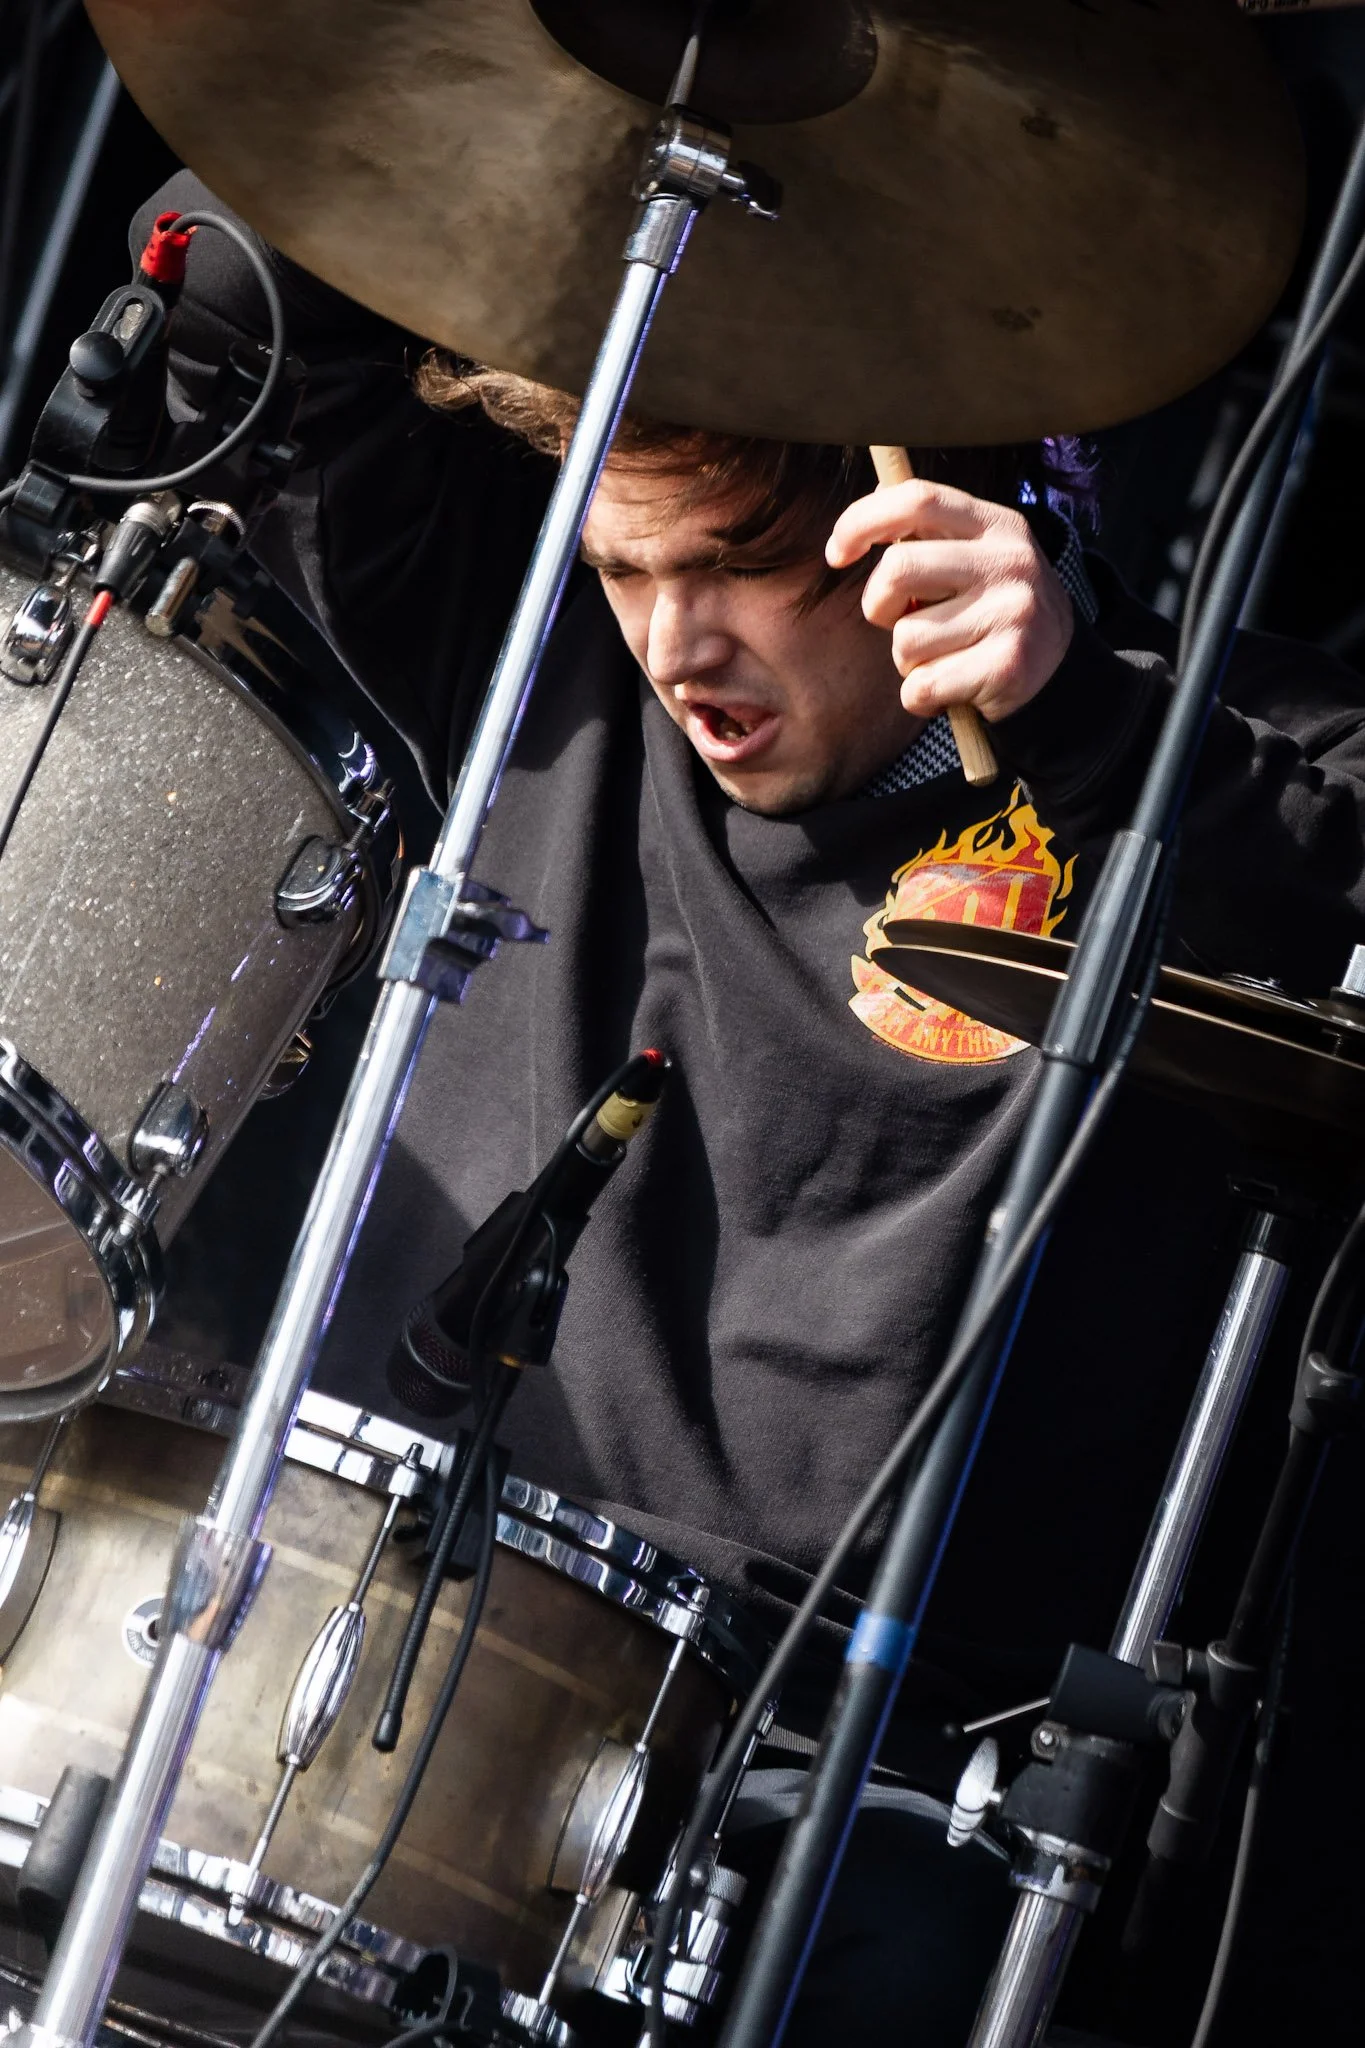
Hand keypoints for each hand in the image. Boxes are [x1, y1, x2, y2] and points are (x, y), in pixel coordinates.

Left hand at [826, 478, 1074, 723]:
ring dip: (908, 660)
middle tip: (902, 622)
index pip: (918, 499)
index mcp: (996, 524)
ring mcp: (1012, 613)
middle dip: (879, 606)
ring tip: (944, 658)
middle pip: (898, 570)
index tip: (836, 553)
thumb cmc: (994, 612)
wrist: (1061, 674)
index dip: (862, 521)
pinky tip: (953, 689)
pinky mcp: (1007, 666)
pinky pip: (922, 686)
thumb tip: (872, 503)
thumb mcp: (976, 558)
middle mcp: (1009, 561)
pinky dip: (922, 697)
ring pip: (905, 639)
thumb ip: (929, 535)